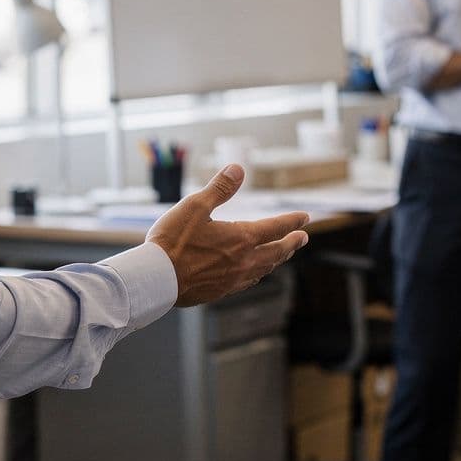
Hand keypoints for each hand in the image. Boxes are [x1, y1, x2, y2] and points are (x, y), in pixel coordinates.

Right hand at [147, 165, 309, 306]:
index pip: (276, 227)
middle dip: (292, 243)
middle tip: (302, 238)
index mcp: (241, 238)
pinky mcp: (221, 291)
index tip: (305, 218)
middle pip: (277, 252)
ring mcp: (233, 279)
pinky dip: (259, 273)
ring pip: (265, 269)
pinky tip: (255, 273)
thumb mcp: (195, 206)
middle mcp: (243, 261)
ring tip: (283, 254)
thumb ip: (220, 188)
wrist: (156, 279)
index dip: (292, 221)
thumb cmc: (173, 241)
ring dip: (278, 259)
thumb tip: (238, 168)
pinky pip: (249, 281)